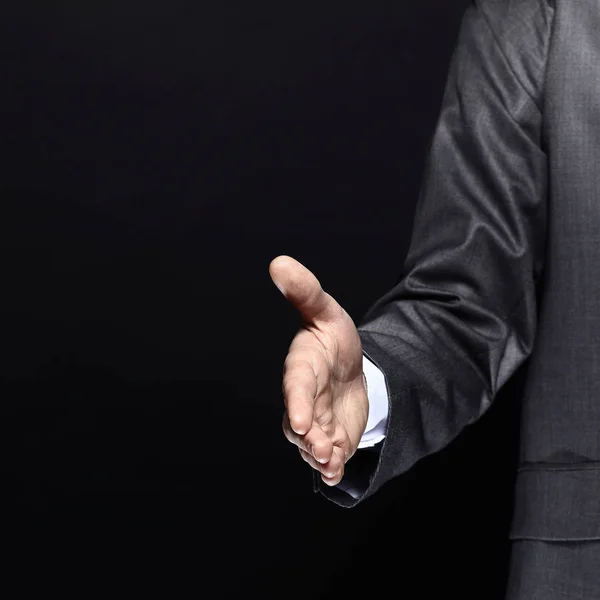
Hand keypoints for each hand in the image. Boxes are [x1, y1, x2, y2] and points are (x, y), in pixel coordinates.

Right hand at [270, 255, 367, 485]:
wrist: (351, 367)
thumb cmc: (333, 339)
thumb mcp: (326, 312)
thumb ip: (305, 293)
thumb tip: (279, 262)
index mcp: (300, 368)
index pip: (295, 387)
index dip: (297, 403)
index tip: (301, 421)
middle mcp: (302, 399)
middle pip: (299, 423)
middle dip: (309, 439)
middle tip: (322, 448)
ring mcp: (314, 421)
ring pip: (310, 445)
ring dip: (320, 456)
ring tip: (332, 462)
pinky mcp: (328, 437)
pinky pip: (326, 457)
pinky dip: (331, 467)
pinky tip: (338, 473)